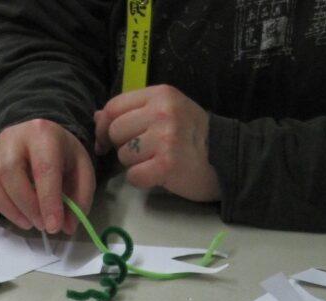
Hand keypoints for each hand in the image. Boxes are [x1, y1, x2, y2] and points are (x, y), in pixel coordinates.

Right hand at [0, 119, 96, 234]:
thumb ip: (79, 199)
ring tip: (26, 222)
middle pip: (9, 171)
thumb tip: (66, 226)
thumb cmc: (62, 157)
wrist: (40, 138)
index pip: (43, 167)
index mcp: (42, 133)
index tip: (53, 226)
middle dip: (26, 205)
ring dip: (6, 208)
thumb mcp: (81, 172)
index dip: (48, 201)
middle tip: (40, 225)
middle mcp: (12, 137)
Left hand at [94, 85, 220, 202]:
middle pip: (116, 131)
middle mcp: (162, 112)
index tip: (106, 140)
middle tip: (140, 153)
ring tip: (154, 161)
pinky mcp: (167, 165)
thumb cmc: (193, 137)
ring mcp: (165, 138)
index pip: (114, 107)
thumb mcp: (166, 112)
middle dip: (122, 147)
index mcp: (161, 95)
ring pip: (124, 155)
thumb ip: (133, 111)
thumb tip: (98, 116)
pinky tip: (157, 175)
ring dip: (133, 164)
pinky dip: (142, 180)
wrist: (227, 158)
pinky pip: (134, 176)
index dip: (104, 126)